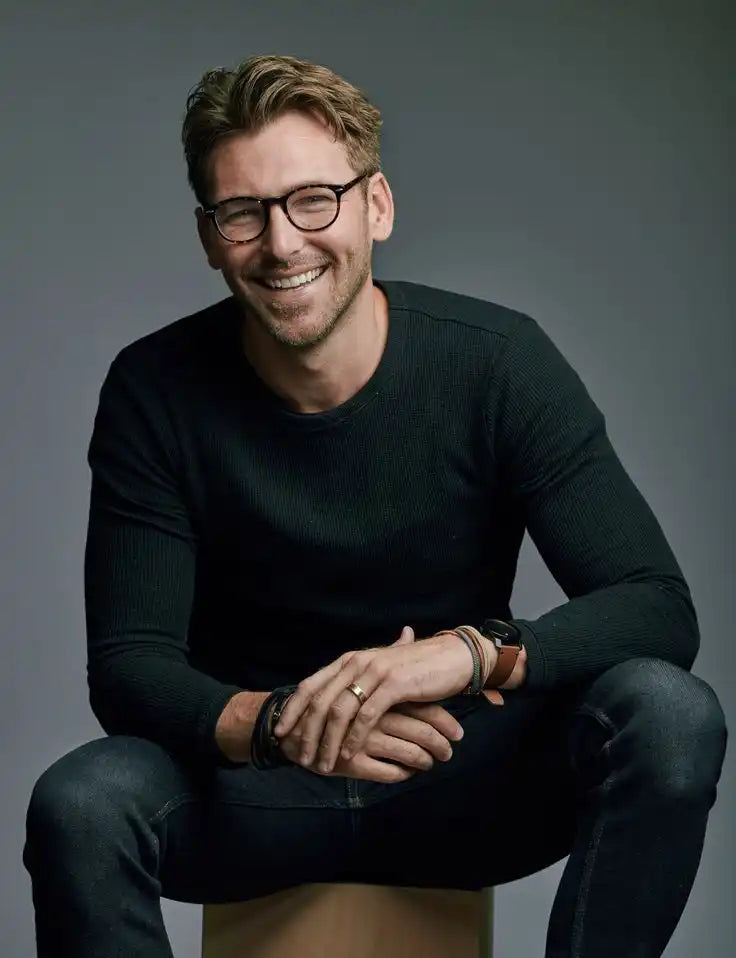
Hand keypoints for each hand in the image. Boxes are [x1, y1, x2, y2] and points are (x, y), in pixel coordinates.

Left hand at [274, 625, 485, 771]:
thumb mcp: (380, 672)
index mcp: (349, 660)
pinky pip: (365, 716)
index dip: (293, 710)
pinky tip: (347, 755)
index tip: (280, 732)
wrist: (452, 658)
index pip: (310, 685)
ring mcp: (374, 672)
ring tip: (321, 764)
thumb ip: (357, 683)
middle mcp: (356, 662)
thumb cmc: (416, 669)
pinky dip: (352, 737)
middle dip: (305, 732)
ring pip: (339, 711)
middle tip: (299, 757)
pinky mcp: (393, 684)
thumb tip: (335, 701)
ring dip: (326, 741)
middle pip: (319, 701)